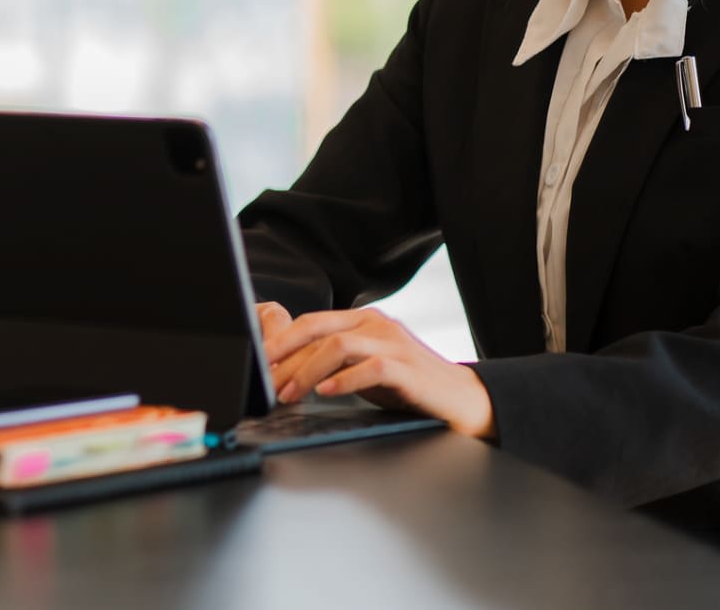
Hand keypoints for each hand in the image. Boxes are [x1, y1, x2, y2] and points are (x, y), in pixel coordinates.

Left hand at [261, 305, 496, 439]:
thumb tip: (284, 372)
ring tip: (290, 393)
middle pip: (318, 331)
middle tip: (266, 381)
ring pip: (339, 346)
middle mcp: (376, 324)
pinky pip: (371, 367)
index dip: (280, 341)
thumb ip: (332, 362)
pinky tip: (327, 393)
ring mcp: (394, 343)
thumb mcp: (363, 368)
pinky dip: (344, 380)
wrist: (462, 400)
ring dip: (308, 371)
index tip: (258, 361)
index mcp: (362, 320)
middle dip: (285, 357)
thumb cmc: (408, 385)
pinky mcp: (409, 368)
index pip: (311, 323)